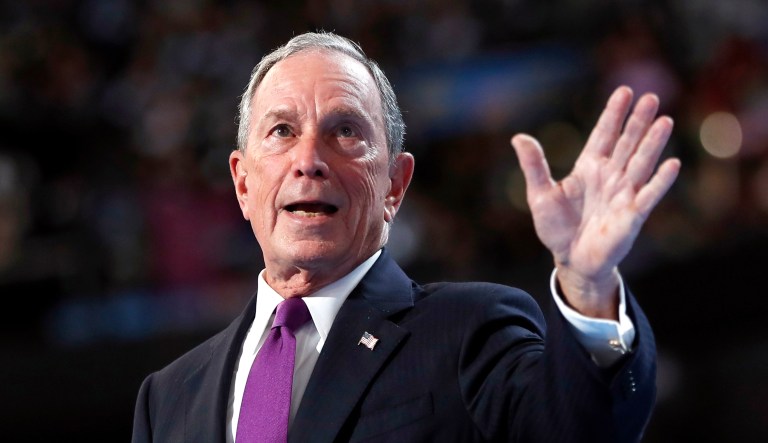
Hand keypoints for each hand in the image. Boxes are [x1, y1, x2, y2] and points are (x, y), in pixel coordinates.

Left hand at [511, 86, 679, 318]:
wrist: (571, 260)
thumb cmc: (556, 228)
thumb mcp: (540, 194)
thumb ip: (534, 166)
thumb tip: (518, 137)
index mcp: (589, 167)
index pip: (604, 135)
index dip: (614, 114)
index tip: (624, 91)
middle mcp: (610, 175)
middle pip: (627, 143)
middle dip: (638, 121)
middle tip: (651, 97)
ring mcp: (623, 193)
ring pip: (641, 162)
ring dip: (652, 143)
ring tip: (664, 120)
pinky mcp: (633, 214)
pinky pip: (649, 194)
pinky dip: (660, 181)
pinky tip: (672, 164)